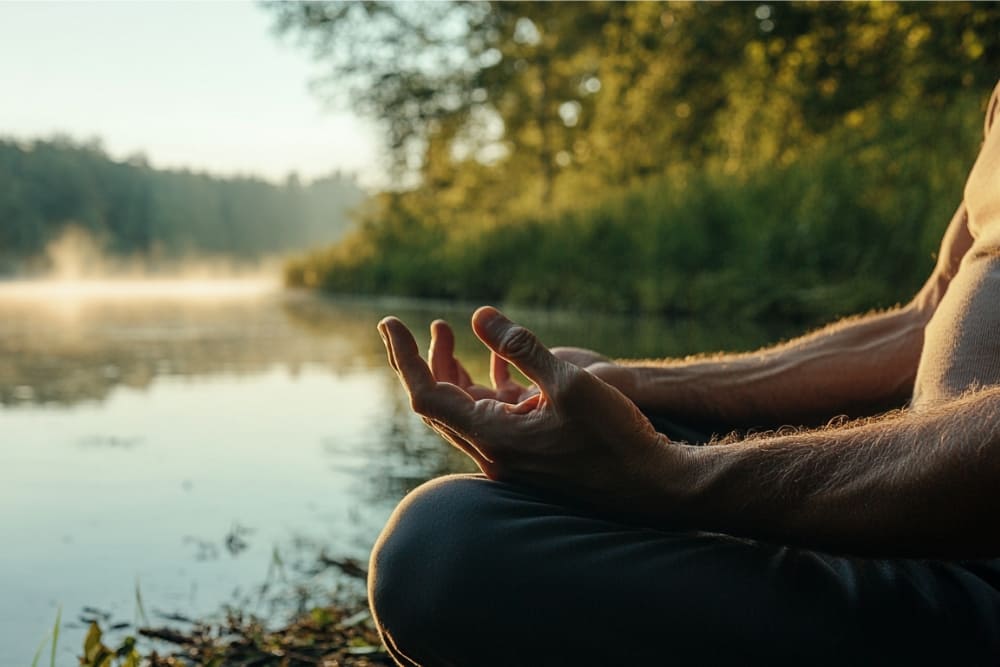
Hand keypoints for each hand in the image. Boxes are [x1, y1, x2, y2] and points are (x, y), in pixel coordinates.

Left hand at [378, 306, 682, 510]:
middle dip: (425, 361)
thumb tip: (478, 316)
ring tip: (448, 333)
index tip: (391, 323)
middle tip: (421, 325)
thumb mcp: (570, 382)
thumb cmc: (616, 436)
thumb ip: (522, 347)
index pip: (428, 395)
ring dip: (452, 374)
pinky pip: (490, 421)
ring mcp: (510, 460)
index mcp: (494, 438)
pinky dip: (482, 390)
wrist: (653, 485)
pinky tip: (494, 366)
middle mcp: (493, 455)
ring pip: (464, 414)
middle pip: (439, 405)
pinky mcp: (528, 459)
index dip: (405, 357)